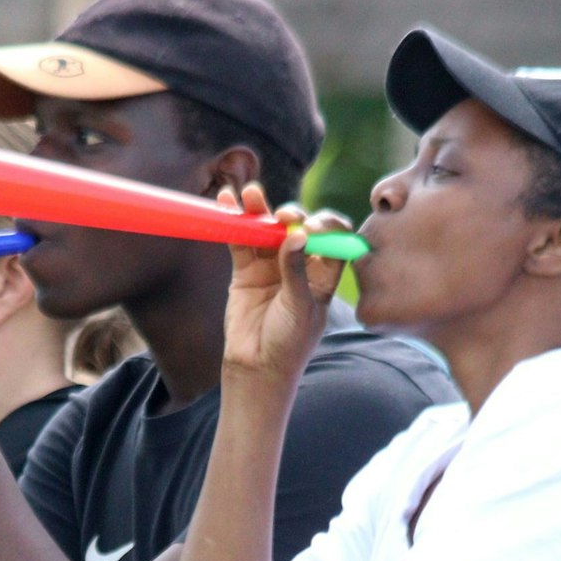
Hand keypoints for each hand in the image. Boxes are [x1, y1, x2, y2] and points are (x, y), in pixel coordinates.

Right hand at [218, 184, 349, 387]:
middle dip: (292, 215)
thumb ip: (296, 270)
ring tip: (250, 194)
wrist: (256, 366)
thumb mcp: (300, 306)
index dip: (327, 226)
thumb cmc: (290, 342)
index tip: (314, 228)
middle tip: (285, 215)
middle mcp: (299, 264)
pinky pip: (240, 241)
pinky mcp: (245, 272)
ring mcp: (271, 266)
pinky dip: (234, 223)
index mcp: (325, 273)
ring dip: (260, 210)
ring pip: (266, 230)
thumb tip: (296, 234)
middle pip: (297, 227)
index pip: (333, 237)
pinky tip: (227, 203)